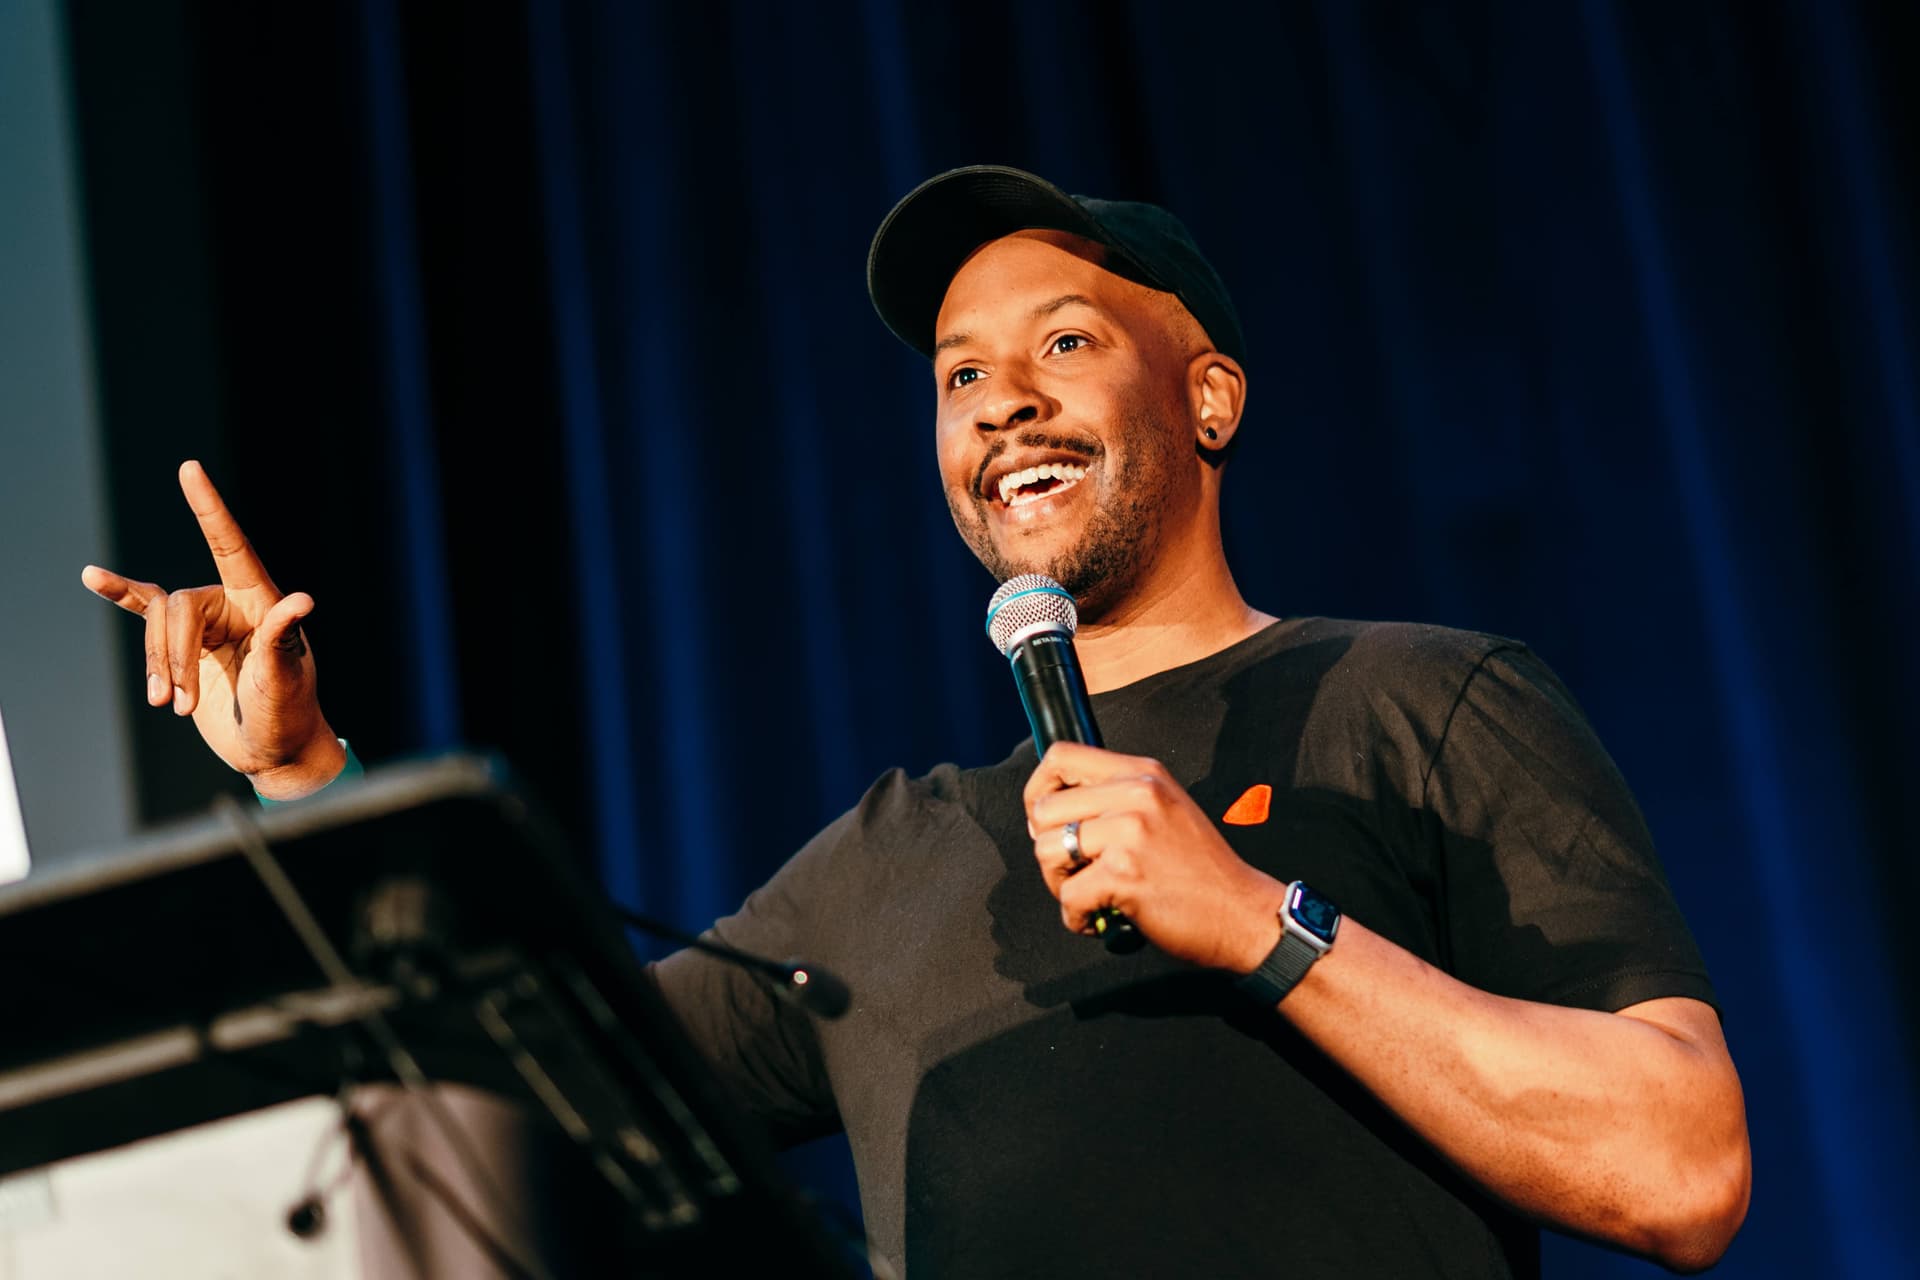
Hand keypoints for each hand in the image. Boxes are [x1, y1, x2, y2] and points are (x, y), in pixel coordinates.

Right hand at [81, 460, 343, 798]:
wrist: (273, 749)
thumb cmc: (289, 713)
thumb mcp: (286, 678)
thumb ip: (282, 639)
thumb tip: (301, 600)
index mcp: (262, 601)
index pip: (232, 545)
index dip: (209, 508)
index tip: (189, 468)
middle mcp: (233, 603)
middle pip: (178, 609)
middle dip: (174, 658)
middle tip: (181, 707)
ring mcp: (206, 623)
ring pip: (158, 626)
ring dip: (160, 668)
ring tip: (172, 707)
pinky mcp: (184, 644)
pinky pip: (146, 610)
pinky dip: (120, 593)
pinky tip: (93, 577)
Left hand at [1023, 742, 1287, 970]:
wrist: (1243, 913)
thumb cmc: (1201, 870)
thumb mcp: (1164, 809)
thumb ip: (1116, 797)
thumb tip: (1050, 808)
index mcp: (1142, 773)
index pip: (1060, 756)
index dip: (1038, 790)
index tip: (1047, 821)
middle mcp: (1136, 794)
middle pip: (1044, 809)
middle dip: (1050, 847)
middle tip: (1075, 871)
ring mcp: (1130, 832)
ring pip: (1047, 850)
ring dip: (1059, 883)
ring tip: (1089, 894)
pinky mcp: (1124, 874)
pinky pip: (1066, 896)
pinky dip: (1076, 917)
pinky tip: (1100, 919)